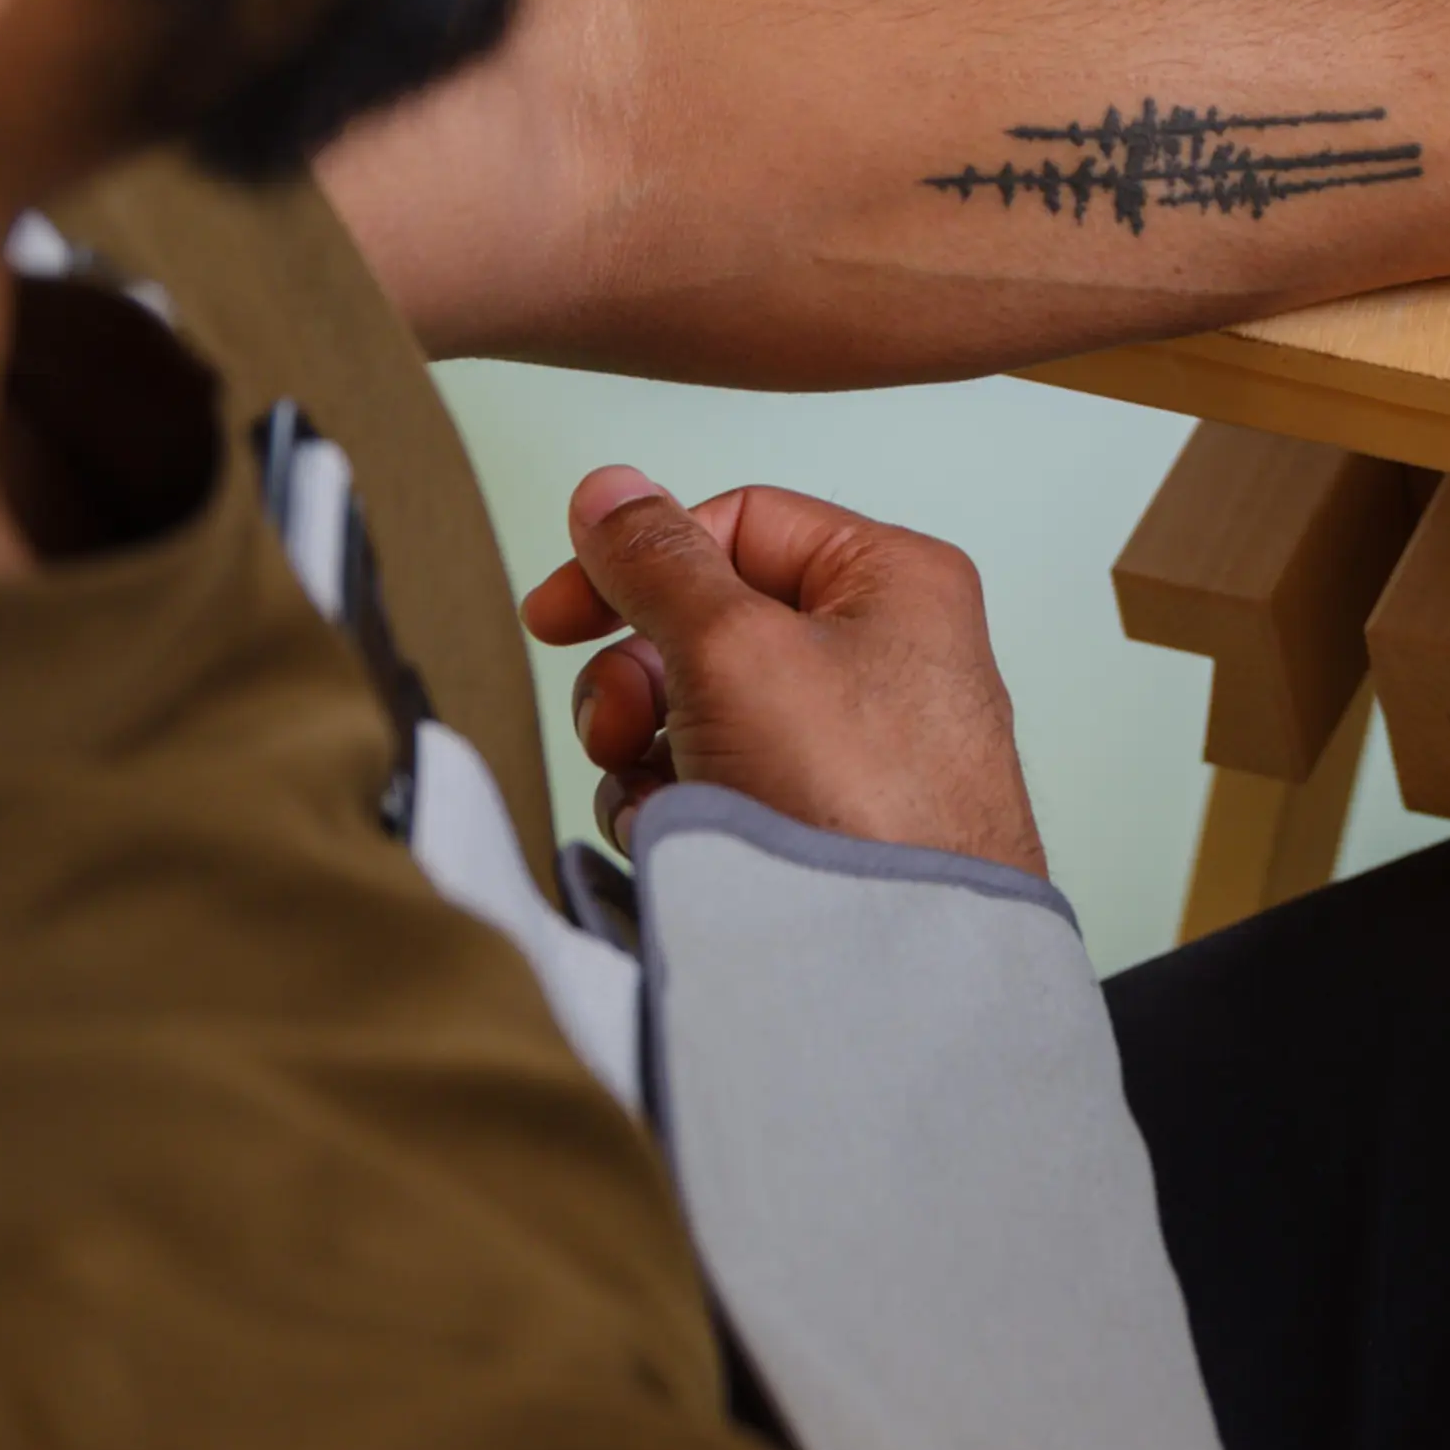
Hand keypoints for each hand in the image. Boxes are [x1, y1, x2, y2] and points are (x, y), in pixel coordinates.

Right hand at [520, 465, 1047, 876]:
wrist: (896, 960)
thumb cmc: (854, 795)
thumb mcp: (735, 647)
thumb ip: (659, 562)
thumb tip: (609, 488)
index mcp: (893, 580)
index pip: (739, 523)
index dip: (640, 560)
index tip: (554, 616)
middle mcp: (884, 653)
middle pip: (707, 624)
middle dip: (641, 676)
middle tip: (622, 723)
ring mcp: (853, 744)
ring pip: (697, 712)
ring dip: (650, 751)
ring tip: (672, 794)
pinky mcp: (820, 823)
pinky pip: (714, 786)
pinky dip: (679, 808)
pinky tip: (687, 840)